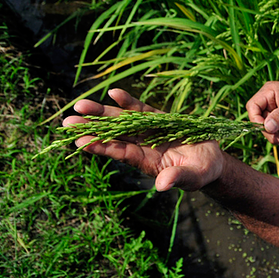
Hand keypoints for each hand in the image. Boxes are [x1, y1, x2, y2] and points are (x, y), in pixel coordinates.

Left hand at [63, 88, 224, 191]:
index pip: (121, 153)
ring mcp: (149, 131)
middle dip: (92, 127)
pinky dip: (128, 101)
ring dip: (102, 112)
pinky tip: (113, 93)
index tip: (81, 142)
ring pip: (122, 120)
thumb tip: (162, 184)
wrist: (210, 160)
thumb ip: (178, 179)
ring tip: (80, 105)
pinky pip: (140, 109)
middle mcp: (143, 146)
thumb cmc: (201, 172)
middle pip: (114, 135)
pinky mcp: (159, 119)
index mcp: (148, 162)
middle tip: (68, 123)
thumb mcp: (194, 177)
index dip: (103, 146)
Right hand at [246, 82, 278, 146]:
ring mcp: (271, 113)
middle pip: (259, 122)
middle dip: (272, 134)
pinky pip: (275, 134)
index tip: (268, 129)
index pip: (253, 106)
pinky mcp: (276, 122)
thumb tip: (267, 127)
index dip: (256, 120)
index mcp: (268, 92)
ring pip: (268, 131)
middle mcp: (266, 103)